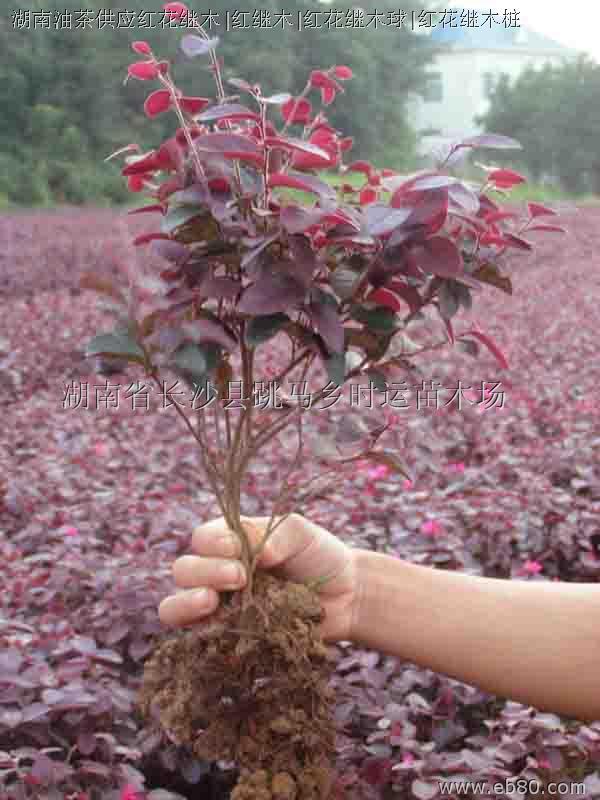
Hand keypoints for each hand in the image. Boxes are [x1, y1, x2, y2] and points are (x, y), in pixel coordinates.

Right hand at [158, 513, 359, 642]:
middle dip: (205, 571)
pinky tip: (223, 630)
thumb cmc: (319, 555)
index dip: (212, 543)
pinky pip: (198, 640)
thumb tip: (250, 552)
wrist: (346, 595)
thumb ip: (272, 533)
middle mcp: (215, 572)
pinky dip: (202, 635)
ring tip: (211, 601)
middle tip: (240, 577)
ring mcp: (218, 607)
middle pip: (183, 570)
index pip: (201, 538)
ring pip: (175, 606)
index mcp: (229, 542)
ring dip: (186, 602)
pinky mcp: (227, 637)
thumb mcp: (299, 532)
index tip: (237, 549)